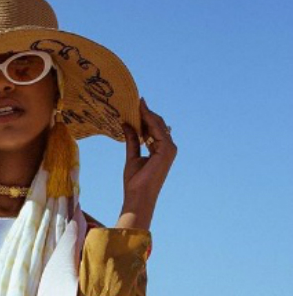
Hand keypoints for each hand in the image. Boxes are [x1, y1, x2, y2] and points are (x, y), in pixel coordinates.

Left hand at [116, 97, 176, 229]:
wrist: (138, 195)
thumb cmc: (135, 181)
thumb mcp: (132, 155)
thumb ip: (132, 140)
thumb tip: (126, 124)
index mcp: (161, 149)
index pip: (154, 128)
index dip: (145, 116)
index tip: (136, 104)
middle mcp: (168, 147)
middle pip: (157, 124)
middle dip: (146, 113)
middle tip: (134, 100)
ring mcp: (170, 148)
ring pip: (158, 125)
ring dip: (147, 113)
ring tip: (135, 102)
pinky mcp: (167, 150)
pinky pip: (157, 130)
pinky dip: (148, 120)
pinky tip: (140, 112)